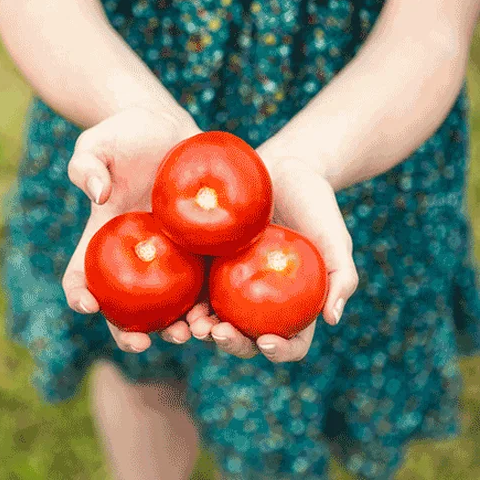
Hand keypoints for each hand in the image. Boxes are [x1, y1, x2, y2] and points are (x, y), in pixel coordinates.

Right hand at [62, 106, 205, 352]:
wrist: (168, 127)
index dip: (78, 295)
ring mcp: (170, 257)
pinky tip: (223, 312)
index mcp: (102, 238)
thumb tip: (98, 195)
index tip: (86, 304)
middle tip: (142, 342)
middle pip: (124, 307)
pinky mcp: (202, 249)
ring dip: (176, 328)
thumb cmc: (126, 134)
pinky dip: (211, 304)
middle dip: (129, 333)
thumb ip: (87, 165)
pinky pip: (206, 283)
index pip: (81, 275)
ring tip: (189, 333)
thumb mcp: (98, 143)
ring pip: (169, 306)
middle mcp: (134, 257)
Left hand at [188, 153, 358, 362]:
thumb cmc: (316, 204)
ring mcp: (232, 285)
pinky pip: (194, 288)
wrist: (283, 168)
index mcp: (294, 305)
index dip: (279, 351)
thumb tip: (332, 319)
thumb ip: (342, 277)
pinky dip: (184, 302)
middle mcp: (261, 302)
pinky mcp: (207, 264)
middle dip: (232, 344)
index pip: (290, 341)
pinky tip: (177, 302)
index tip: (265, 341)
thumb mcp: (335, 238)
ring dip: (201, 331)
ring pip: (214, 319)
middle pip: (246, 337)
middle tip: (218, 333)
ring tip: (193, 326)